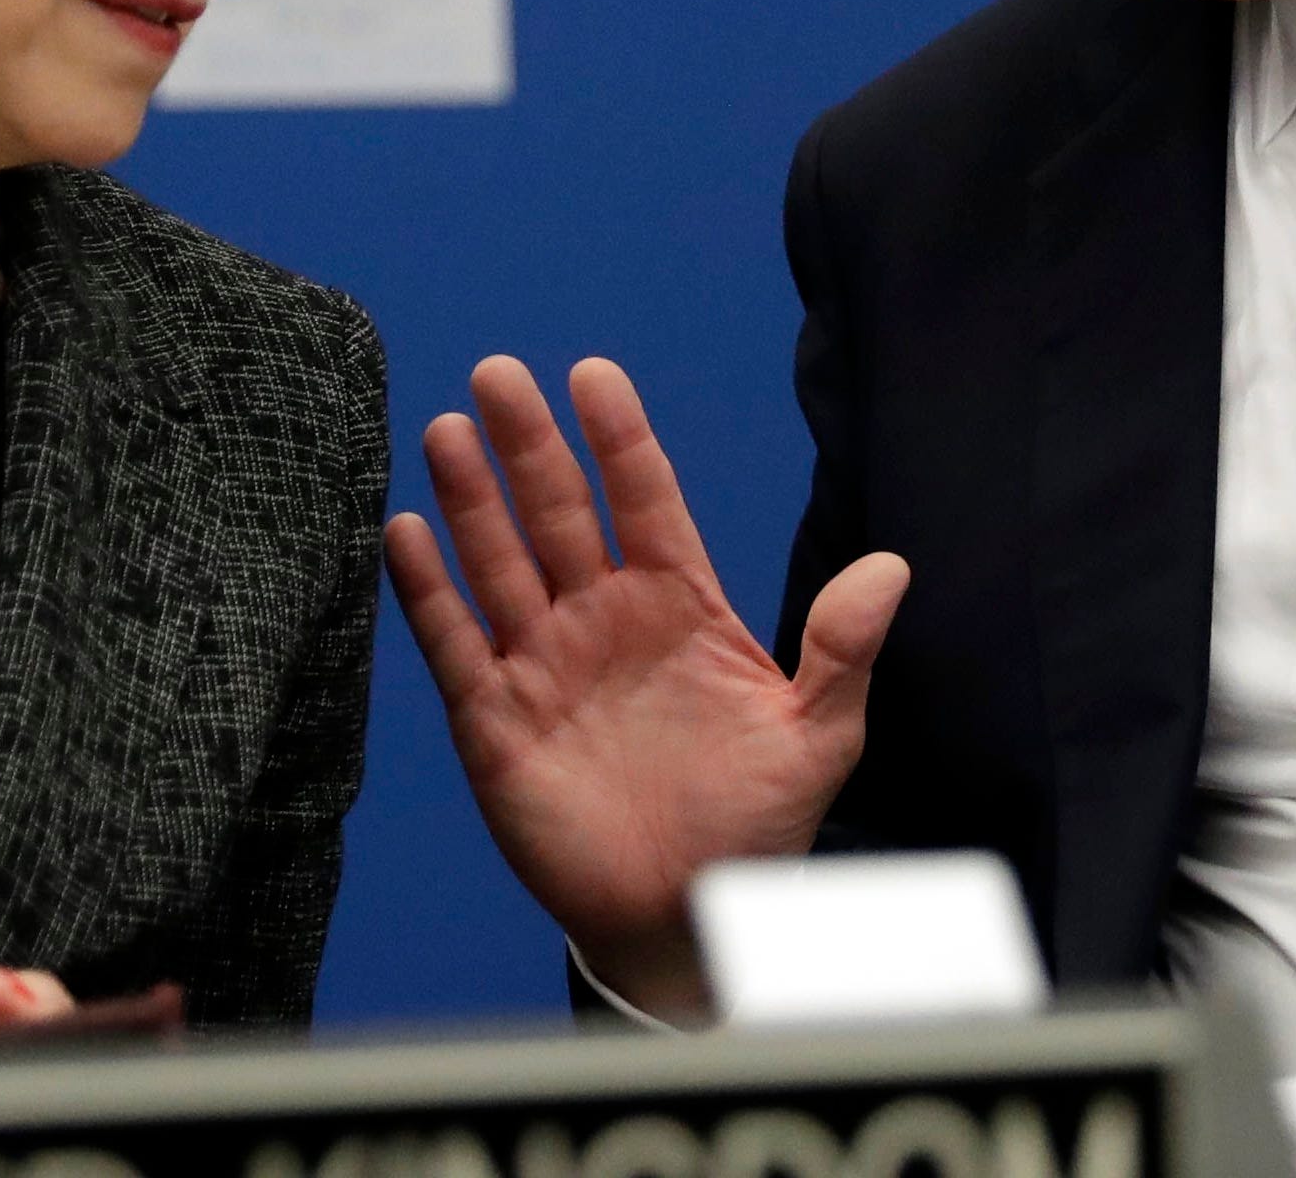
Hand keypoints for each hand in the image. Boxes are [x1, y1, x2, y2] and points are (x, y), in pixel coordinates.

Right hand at [384, 355, 907, 1019]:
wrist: (689, 922)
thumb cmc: (755, 825)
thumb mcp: (818, 736)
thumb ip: (841, 650)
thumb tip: (891, 567)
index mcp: (679, 605)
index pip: (645, 500)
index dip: (619, 439)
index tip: (594, 376)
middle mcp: (604, 618)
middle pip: (560, 513)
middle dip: (529, 444)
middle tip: (498, 374)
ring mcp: (544, 663)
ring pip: (500, 562)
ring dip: (472, 499)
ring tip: (447, 431)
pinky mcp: (494, 720)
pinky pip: (454, 642)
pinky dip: (427, 589)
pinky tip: (404, 530)